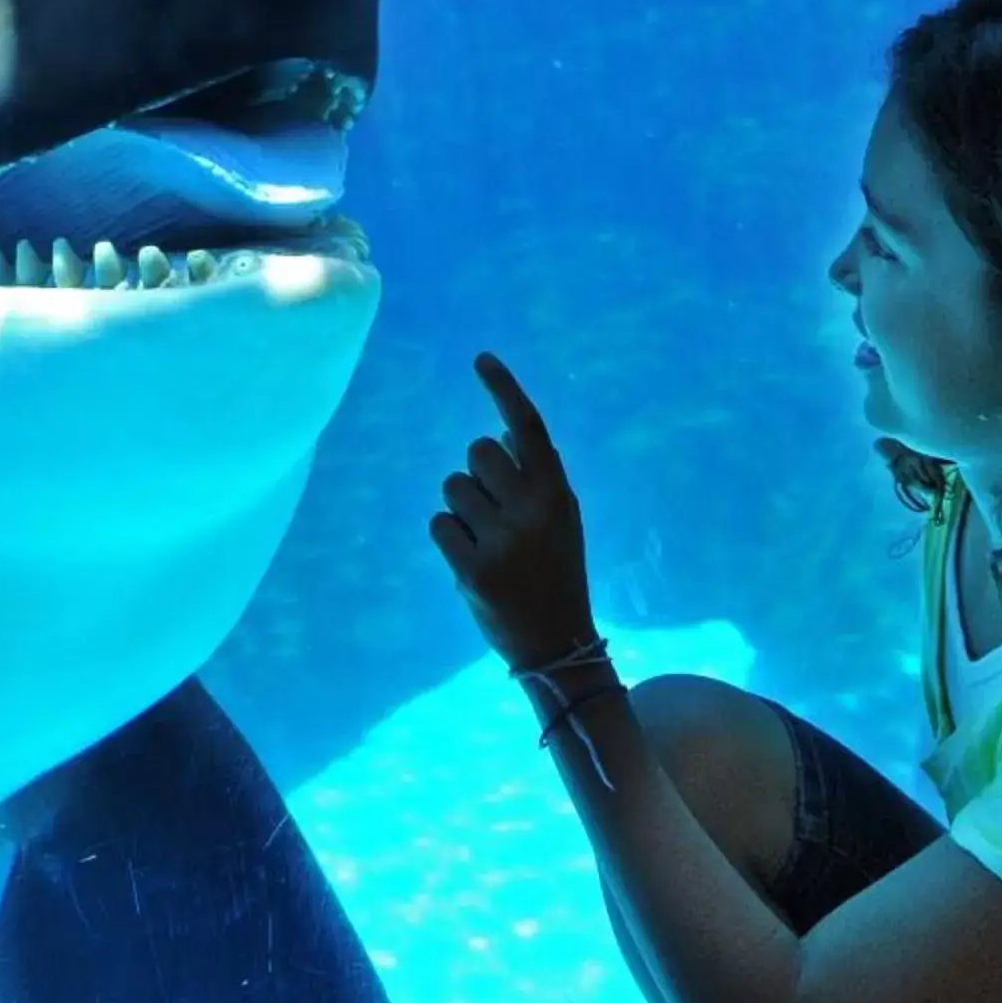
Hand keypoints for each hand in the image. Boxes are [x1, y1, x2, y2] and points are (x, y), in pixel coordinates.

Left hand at [428, 352, 604, 675]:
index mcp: (558, 494)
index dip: (504, 390)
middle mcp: (533, 511)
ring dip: (462, 509)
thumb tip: (505, 432)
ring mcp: (502, 540)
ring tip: (487, 542)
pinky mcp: (472, 569)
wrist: (557, 644)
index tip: (480, 359)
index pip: (529, 428)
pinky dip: (449, 538)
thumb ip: (535, 479)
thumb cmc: (555, 573)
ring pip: (452, 488)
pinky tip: (473, 562)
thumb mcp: (561, 521)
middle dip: (477, 475)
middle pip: (477, 452)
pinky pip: (439, 524)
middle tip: (494, 513)